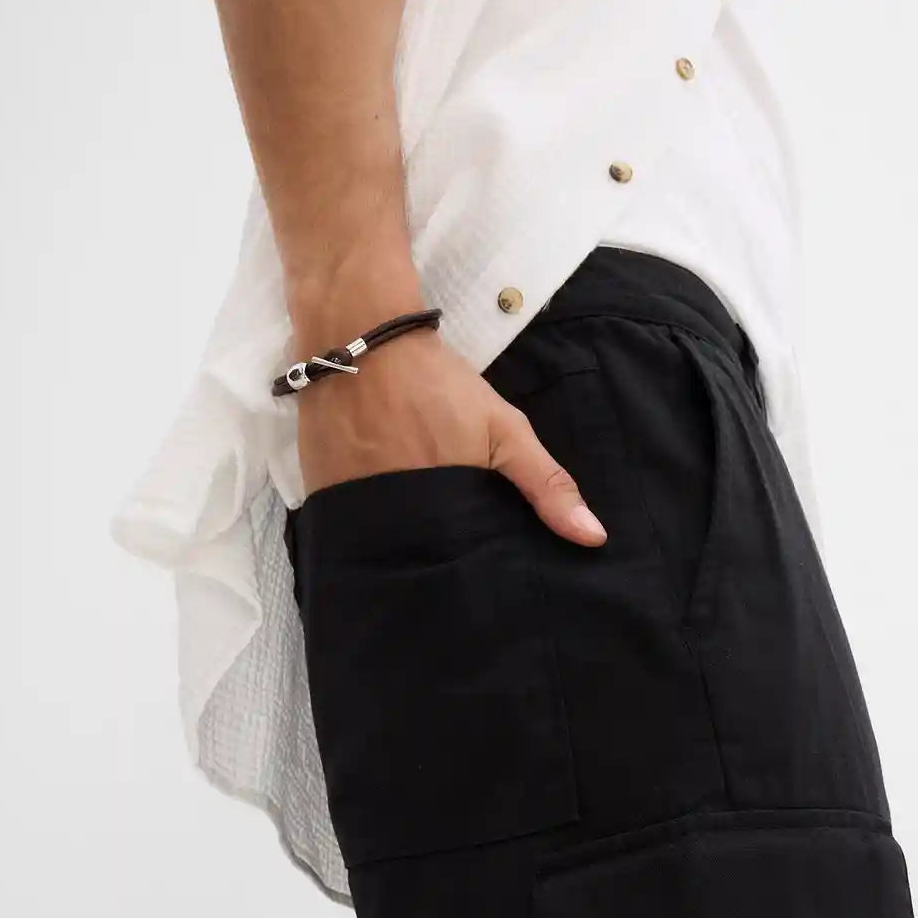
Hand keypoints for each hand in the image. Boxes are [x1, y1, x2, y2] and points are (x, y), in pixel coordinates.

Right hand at [295, 326, 606, 547]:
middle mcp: (395, 520)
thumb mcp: (504, 429)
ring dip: (406, 553)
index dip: (479, 575)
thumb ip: (546, 484)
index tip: (495, 581)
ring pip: (387, 553)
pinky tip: (387, 528)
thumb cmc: (437, 383)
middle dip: (443, 569)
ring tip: (427, 556)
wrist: (358, 337)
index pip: (463, 568)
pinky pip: (354, 534)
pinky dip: (371, 534)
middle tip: (463, 573)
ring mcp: (354, 511)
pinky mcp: (323, 500)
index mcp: (442, 510)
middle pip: (424, 566)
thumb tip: (594, 539)